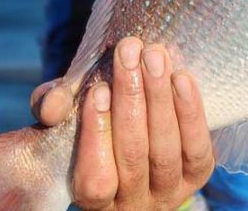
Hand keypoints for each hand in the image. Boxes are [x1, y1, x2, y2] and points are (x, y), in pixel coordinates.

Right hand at [30, 37, 214, 210]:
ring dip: (160, 97)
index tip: (98, 89)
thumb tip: (53, 106)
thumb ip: (51, 106)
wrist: (136, 121)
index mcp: (94, 197)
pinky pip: (197, 148)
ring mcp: (168, 192)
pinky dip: (190, 112)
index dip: (97, 134)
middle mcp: (132, 204)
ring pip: (165, 150)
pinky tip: (181, 77)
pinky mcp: (197, 175)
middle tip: (129, 52)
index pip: (95, 178)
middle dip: (131, 98)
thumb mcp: (65, 114)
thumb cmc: (92, 120)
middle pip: (133, 155)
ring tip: (155, 55)